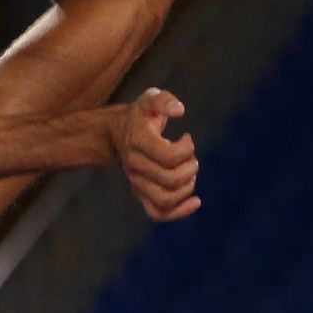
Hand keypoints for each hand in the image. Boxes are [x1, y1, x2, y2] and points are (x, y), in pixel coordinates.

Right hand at [116, 88, 200, 220]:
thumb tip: (179, 110)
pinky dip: (179, 213)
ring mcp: (137, 182)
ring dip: (186, 188)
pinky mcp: (141, 193)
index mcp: (138, 142)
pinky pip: (157, 213)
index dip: (186, 149)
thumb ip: (164, 100)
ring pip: (165, 199)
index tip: (186, 138)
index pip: (168, 157)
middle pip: (171, 180)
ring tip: (189, 174)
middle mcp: (134, 166)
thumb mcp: (150, 99)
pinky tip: (195, 202)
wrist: (117, 133)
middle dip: (190, 168)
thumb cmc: (141, 116)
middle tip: (190, 157)